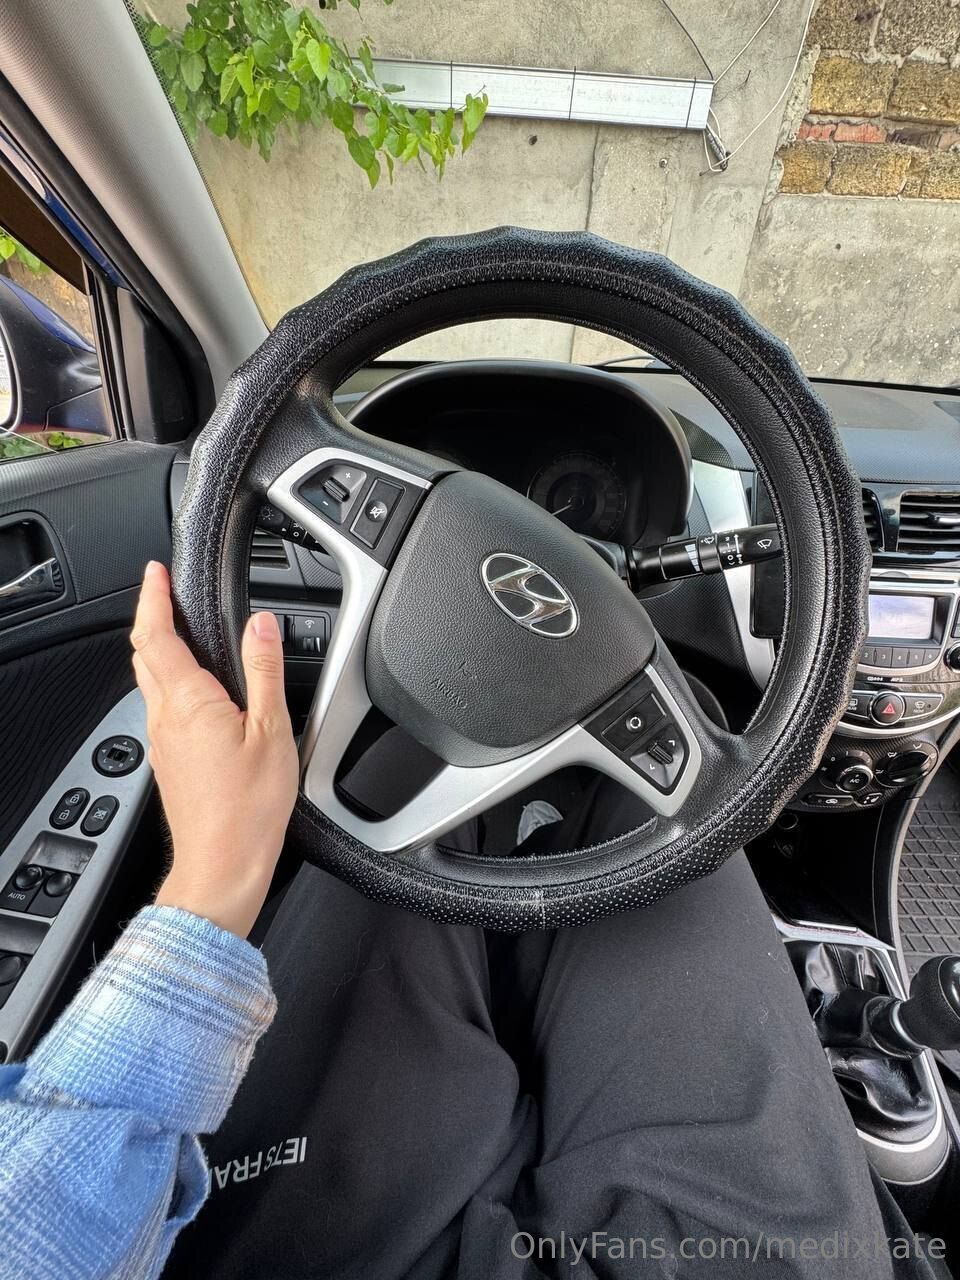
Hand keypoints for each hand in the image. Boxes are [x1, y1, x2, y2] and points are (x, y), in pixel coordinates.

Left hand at [131, 561, 298, 936]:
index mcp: (189, 702)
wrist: (222, 867)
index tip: (156, 574)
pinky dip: (171, 685)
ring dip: (159, 651)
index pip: (156, 635)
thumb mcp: (272, 732)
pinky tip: (196, 694)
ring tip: (181, 635)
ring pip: (150, 683)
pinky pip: (162, 710)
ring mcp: (162, 743)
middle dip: (151, 619)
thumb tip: (262, 626)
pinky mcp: (169, 763)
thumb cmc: (249, 810)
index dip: (153, 599)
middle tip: (165, 596)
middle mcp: (165, 719)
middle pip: (144, 655)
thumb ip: (264, 672)